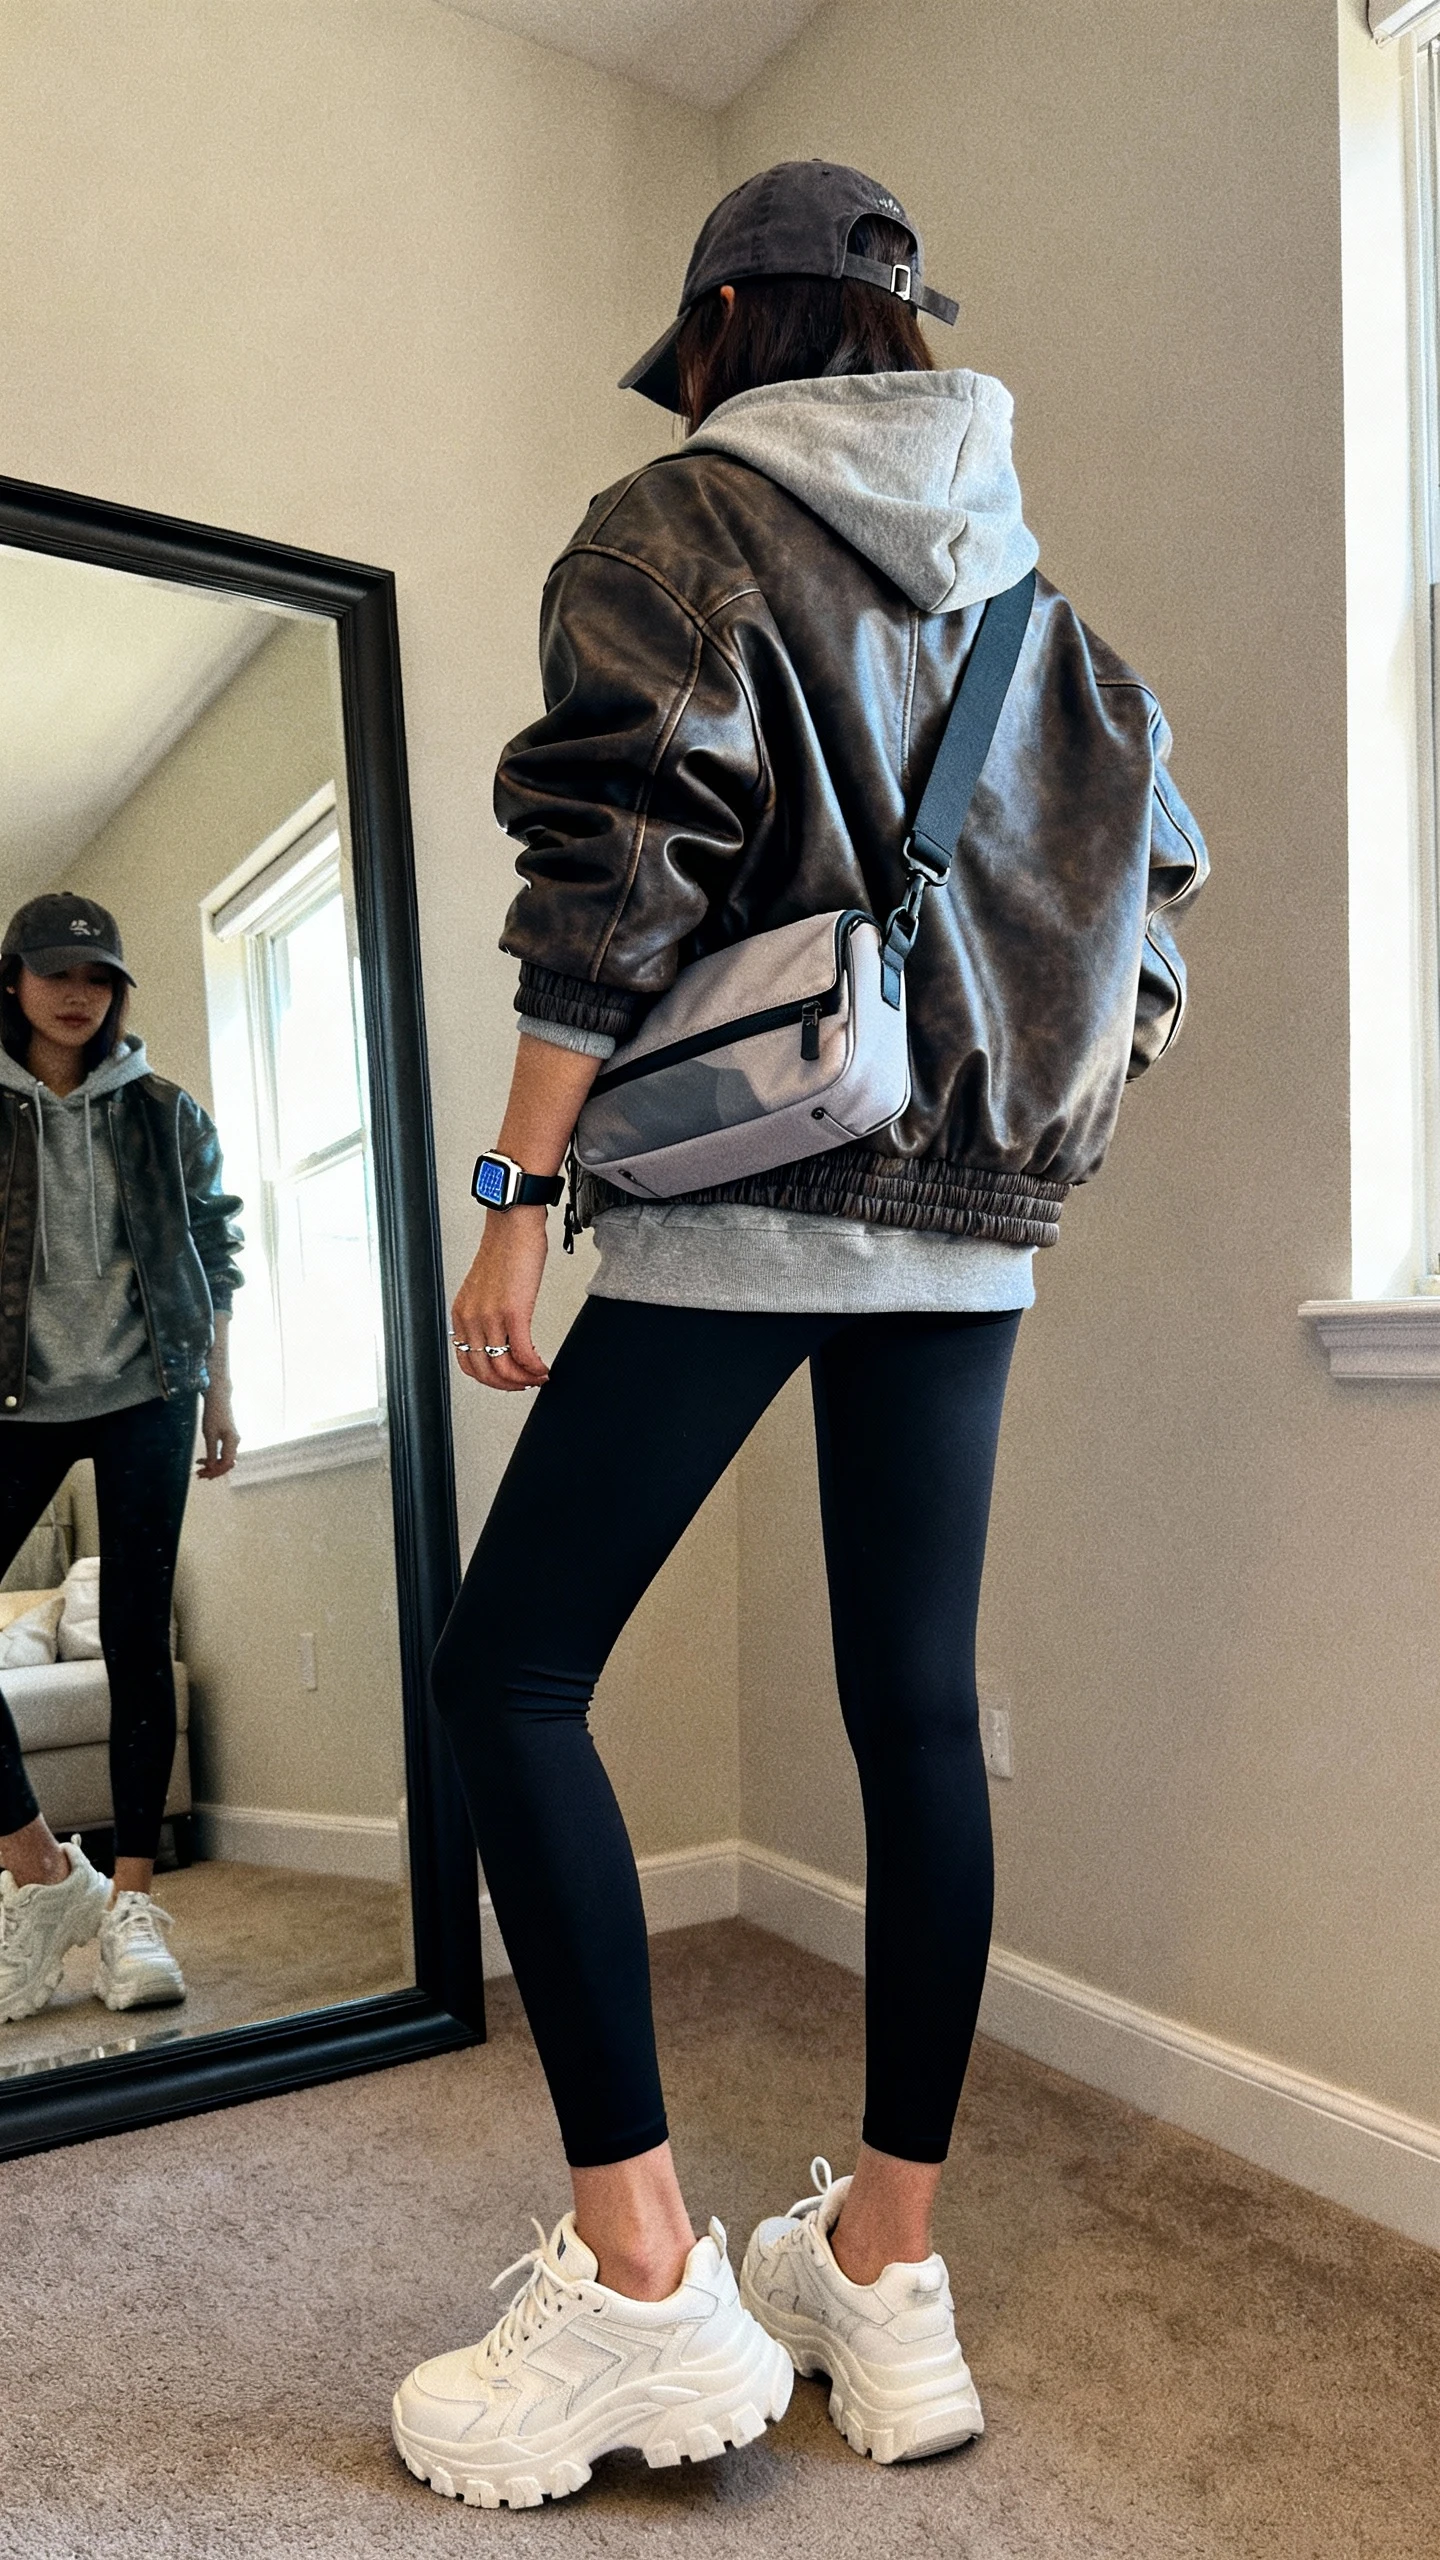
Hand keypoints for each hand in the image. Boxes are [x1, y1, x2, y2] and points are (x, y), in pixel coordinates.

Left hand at [197, 1386, 239, 1477]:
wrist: (219, 1397)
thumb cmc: (213, 1414)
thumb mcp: (209, 1434)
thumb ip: (211, 1452)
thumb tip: (211, 1467)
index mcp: (232, 1442)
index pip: (226, 1464)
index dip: (215, 1471)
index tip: (202, 1473)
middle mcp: (235, 1443)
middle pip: (227, 1464)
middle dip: (213, 1471)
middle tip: (198, 1474)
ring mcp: (233, 1440)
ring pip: (225, 1459)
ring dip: (213, 1465)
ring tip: (198, 1468)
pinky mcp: (229, 1438)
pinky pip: (223, 1453)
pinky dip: (214, 1458)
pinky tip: (203, 1460)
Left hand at [450, 1207, 549, 1392]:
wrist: (513, 1223)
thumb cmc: (505, 1248)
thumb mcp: (486, 1288)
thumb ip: (487, 1313)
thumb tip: (503, 1336)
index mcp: (461, 1314)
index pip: (467, 1363)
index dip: (489, 1379)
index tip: (507, 1380)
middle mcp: (471, 1318)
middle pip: (484, 1372)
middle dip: (508, 1386)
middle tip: (526, 1385)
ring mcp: (490, 1317)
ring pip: (504, 1368)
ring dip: (524, 1379)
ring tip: (539, 1377)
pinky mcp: (513, 1312)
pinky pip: (523, 1353)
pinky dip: (535, 1367)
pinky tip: (544, 1368)